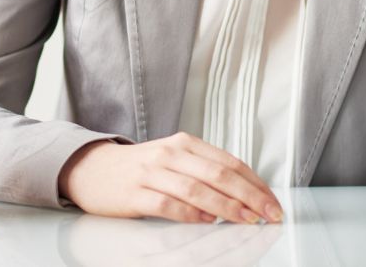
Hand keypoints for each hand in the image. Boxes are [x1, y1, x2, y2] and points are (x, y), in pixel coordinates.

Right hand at [57, 132, 283, 223]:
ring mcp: (151, 172)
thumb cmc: (140, 168)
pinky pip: (167, 204)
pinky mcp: (134, 193)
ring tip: (246, 220)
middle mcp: (170, 154)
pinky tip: (206, 221)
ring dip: (226, 207)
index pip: (229, 162)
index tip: (273, 202)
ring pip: (196, 189)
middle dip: (249, 196)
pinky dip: (190, 213)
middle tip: (268, 214)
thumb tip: (244, 194)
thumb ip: (205, 171)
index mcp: (184, 143)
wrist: (92, 169)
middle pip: (218, 175)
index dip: (255, 183)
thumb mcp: (174, 160)